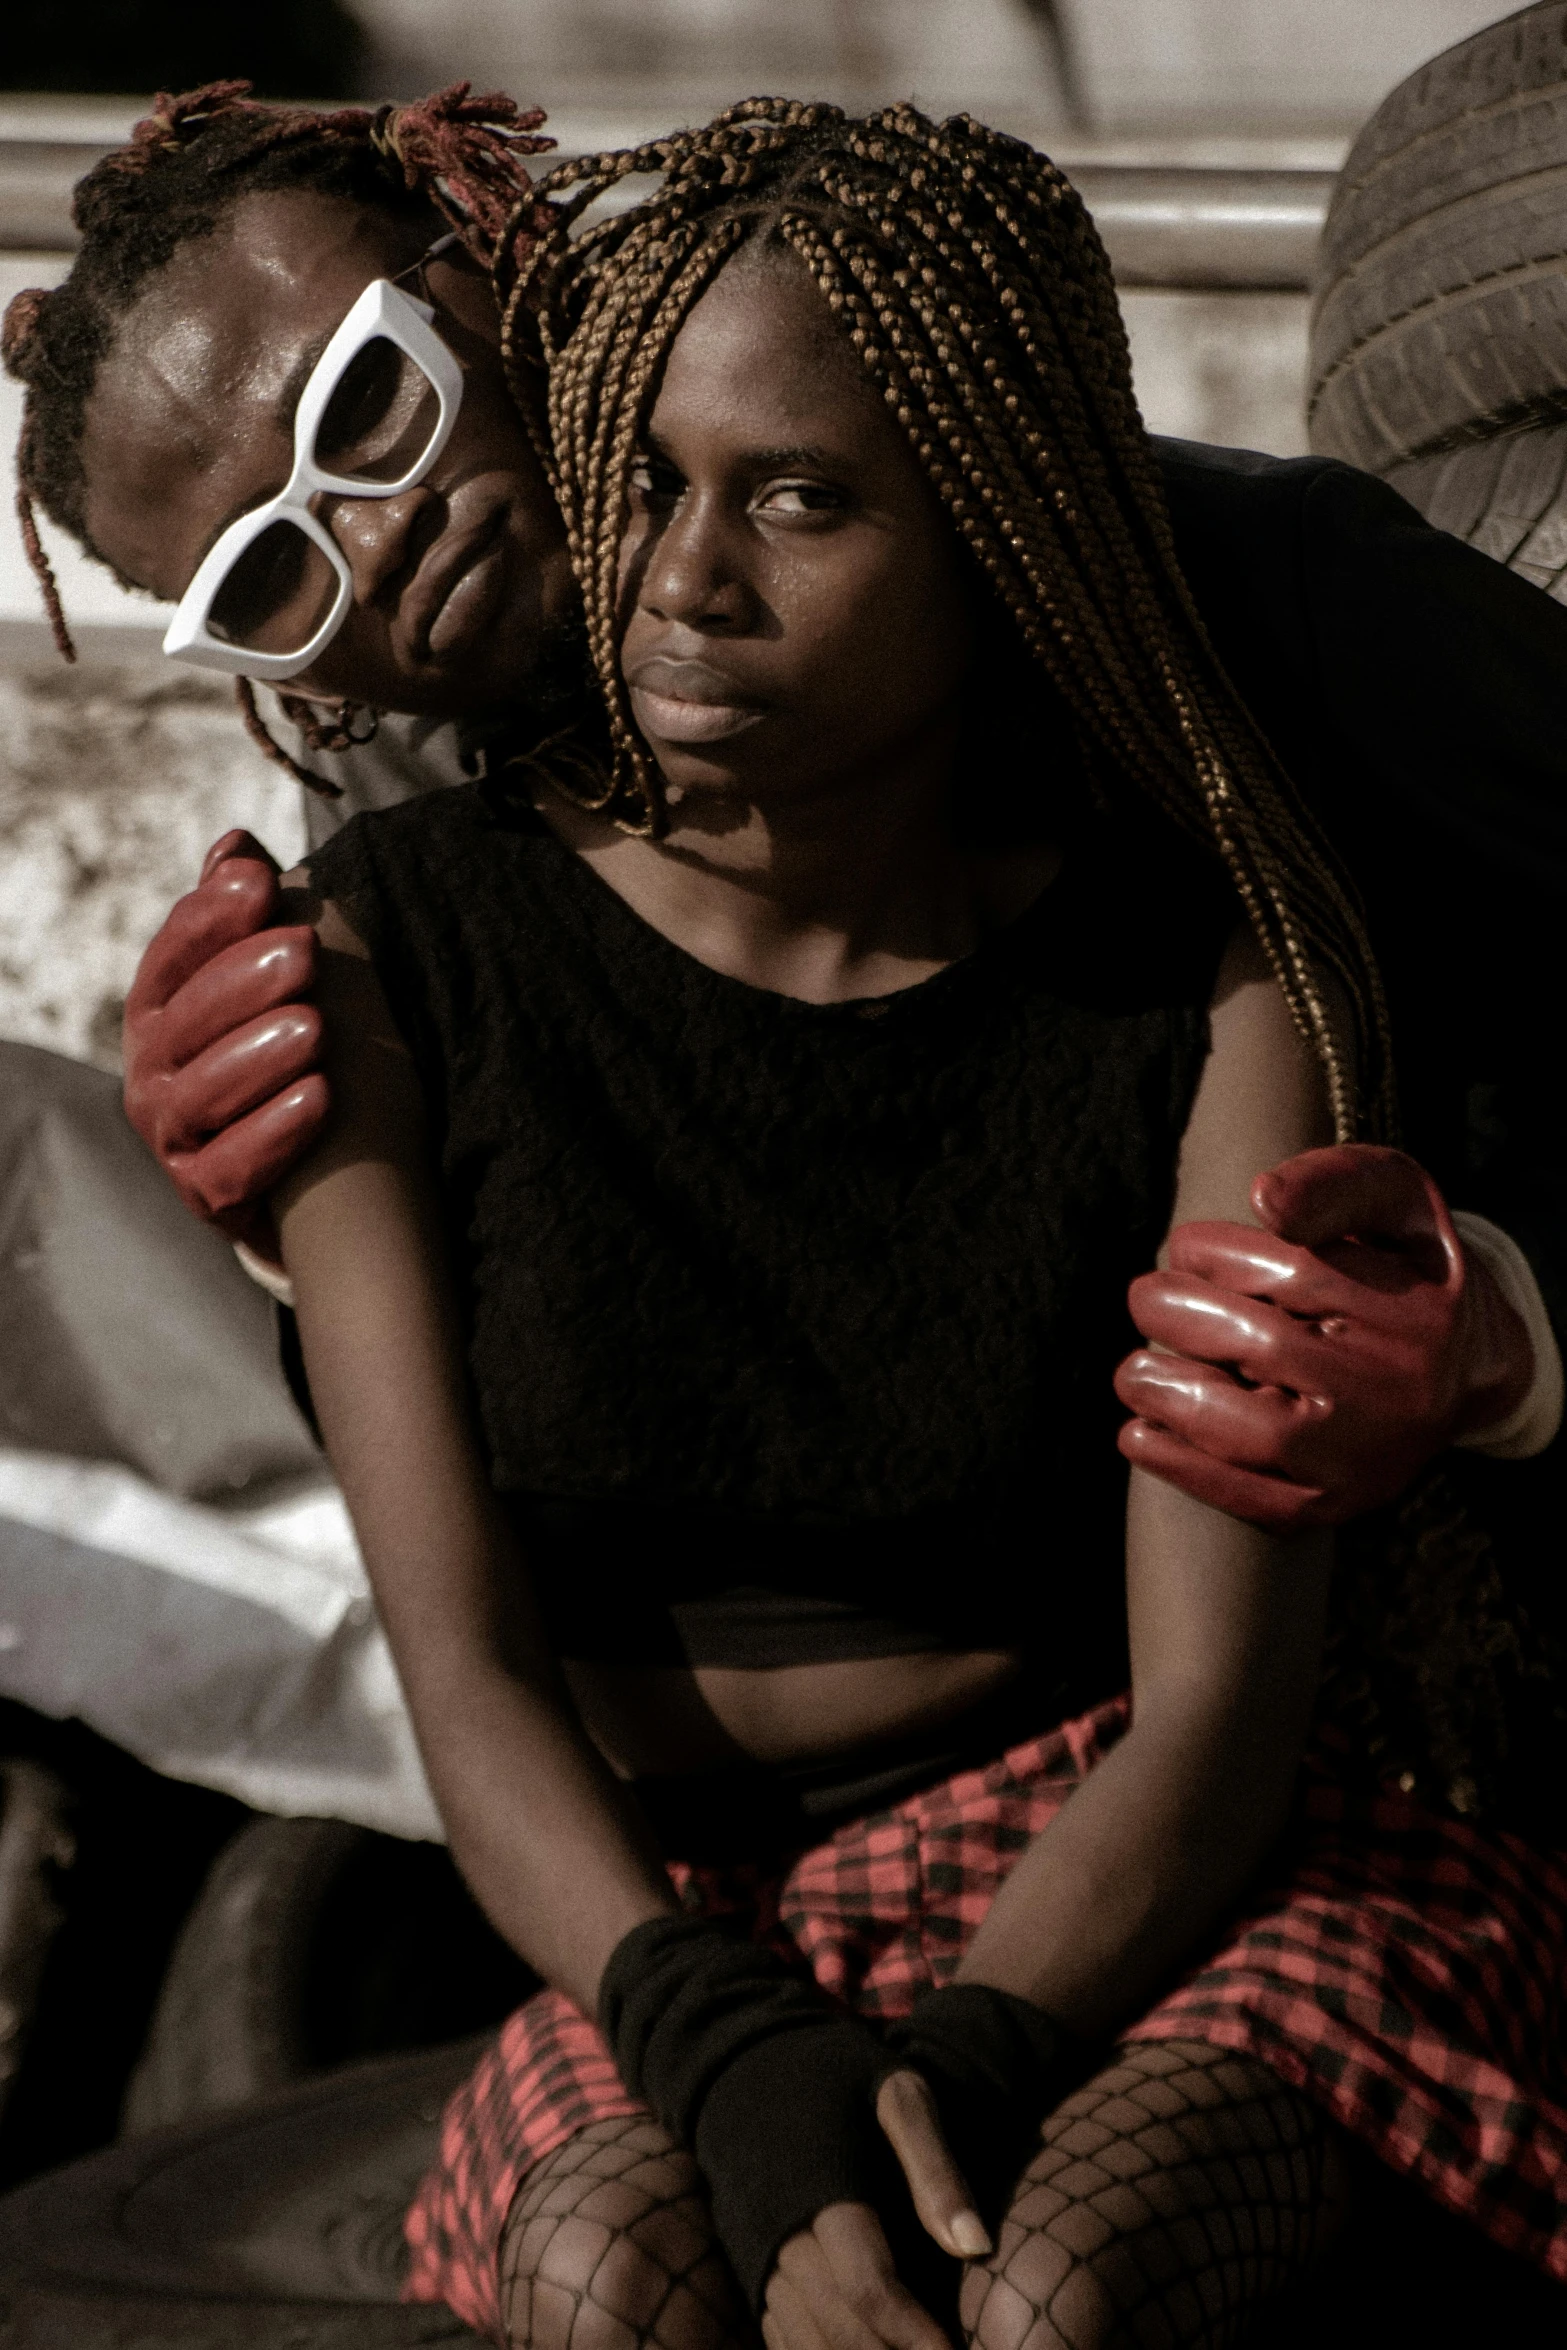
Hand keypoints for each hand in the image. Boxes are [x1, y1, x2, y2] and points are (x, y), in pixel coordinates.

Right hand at [122, 829, 326, 1257]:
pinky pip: (231, 1168)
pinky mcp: (205, 1195)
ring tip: (318, 1028)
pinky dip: (275, 1133)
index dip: (210, 918)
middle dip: (243, 981)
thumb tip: (236, 846)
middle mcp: (151, 1073)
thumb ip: (246, 920)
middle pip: (184, 1022)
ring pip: (203, 1094)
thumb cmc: (284, 1056)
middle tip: (307, 950)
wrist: (304, 1175)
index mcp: (159, 1011)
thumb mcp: (266, 984)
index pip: (172, 957)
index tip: (260, 881)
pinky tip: (322, 1098)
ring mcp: (174, 1138)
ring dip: (259, 1056)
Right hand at [763, 2075, 984, 2349]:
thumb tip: (976, 2247)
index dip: (914, 2333)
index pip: (868, 2286)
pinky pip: (781, 2335)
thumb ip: (935, 2168)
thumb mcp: (898, 2097)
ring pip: (806, 2342)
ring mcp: (761, 2257)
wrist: (752, 2064)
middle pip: (836, 2327)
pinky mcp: (753, 2269)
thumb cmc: (841, 2078)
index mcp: (822, 2191)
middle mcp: (782, 2234)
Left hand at [1115, 1144, 1533, 1528]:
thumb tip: (1262, 1199)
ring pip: (1254, 1431)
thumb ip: (1336, 1183)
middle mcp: (1396, 1389)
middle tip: (1144, 1297)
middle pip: (1265, 1347)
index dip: (1214, 1254)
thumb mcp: (1396, 1201)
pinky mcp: (1336, 1504)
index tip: (1184, 1247)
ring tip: (1134, 1369)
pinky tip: (1137, 1432)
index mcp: (1413, 1308)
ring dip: (1172, 1395)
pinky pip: (1252, 1499)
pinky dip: (1183, 1468)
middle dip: (1181, 1316)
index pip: (1294, 1272)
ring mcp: (1367, 1456)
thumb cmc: (1402, 1269)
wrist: (1464, 1374)